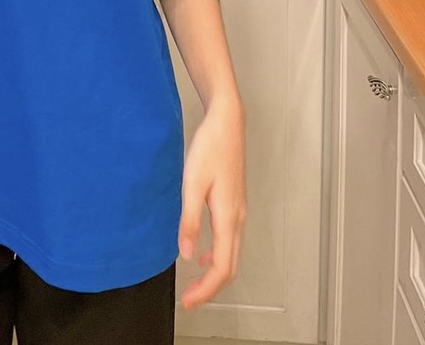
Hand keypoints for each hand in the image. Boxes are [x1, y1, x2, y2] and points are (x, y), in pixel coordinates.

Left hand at [177, 99, 246, 309]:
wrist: (227, 123)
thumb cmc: (210, 148)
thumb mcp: (192, 183)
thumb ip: (189, 220)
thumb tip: (185, 254)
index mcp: (228, 218)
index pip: (222, 267)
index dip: (206, 289)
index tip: (188, 301)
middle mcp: (238, 219)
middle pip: (230, 266)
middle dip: (211, 288)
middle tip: (190, 299)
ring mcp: (239, 211)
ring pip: (232, 254)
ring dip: (215, 272)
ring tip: (194, 282)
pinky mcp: (235, 203)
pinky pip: (230, 239)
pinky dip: (217, 254)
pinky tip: (201, 251)